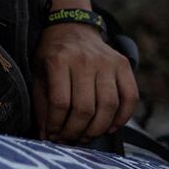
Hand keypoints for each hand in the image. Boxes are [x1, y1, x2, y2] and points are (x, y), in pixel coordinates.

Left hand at [31, 21, 137, 143]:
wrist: (72, 28)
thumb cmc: (53, 56)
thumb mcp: (38, 74)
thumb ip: (42, 104)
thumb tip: (46, 135)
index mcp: (59, 61)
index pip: (60, 103)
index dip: (56, 126)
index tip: (52, 135)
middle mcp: (85, 60)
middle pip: (85, 108)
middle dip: (76, 131)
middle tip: (69, 140)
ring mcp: (107, 62)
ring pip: (108, 106)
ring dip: (97, 129)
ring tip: (86, 136)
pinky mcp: (123, 64)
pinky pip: (130, 97)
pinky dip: (123, 117)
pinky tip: (110, 127)